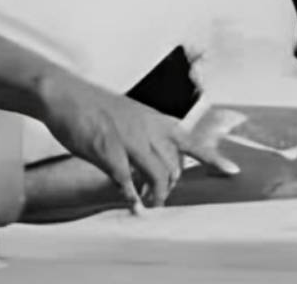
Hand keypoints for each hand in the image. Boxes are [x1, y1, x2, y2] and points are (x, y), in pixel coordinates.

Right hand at [39, 76, 239, 209]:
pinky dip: (130, 195)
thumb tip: (157, 159)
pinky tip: (130, 202)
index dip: (213, 158)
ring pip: (157, 176)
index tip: (233, 172)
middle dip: (169, 186)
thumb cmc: (93, 106)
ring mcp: (128, 140)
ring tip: (148, 203)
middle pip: (174, 167)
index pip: (191, 141)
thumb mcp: (129, 114)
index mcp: (153, 119)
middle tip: (158, 195)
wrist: (64, 94)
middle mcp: (146, 129)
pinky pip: (126, 181)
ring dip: (155, 195)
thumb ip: (146, 134)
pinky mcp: (108, 150)